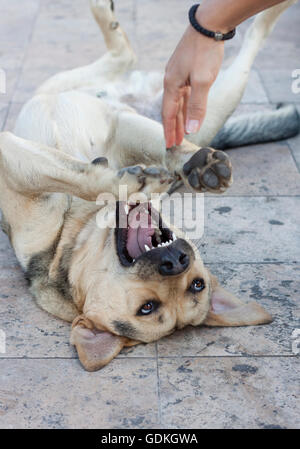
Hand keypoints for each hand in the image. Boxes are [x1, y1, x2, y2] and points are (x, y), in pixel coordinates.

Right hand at [162, 25, 223, 147]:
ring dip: (181, 118)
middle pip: (172, 110)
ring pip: (179, 102)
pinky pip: (185, 94)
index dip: (169, 130)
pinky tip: (189, 112)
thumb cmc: (205, 52)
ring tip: (182, 132)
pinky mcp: (187, 71)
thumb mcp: (203, 81)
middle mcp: (172, 81)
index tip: (169, 145)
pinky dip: (186, 106)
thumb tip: (192, 130)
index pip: (169, 114)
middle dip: (174, 127)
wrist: (208, 25)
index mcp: (171, 85)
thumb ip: (197, 107)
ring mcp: (179, 75)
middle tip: (175, 143)